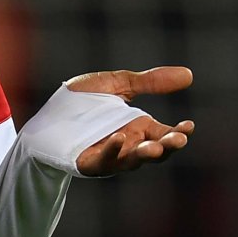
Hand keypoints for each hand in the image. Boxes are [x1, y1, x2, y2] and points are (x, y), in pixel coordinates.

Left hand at [65, 66, 195, 176]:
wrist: (48, 110)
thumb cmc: (83, 100)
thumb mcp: (120, 84)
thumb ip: (151, 82)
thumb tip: (189, 74)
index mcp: (139, 128)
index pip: (166, 135)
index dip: (179, 133)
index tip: (189, 126)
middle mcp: (129, 145)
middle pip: (156, 152)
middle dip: (168, 147)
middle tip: (178, 140)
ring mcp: (110, 156)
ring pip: (133, 161)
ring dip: (146, 155)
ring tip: (155, 147)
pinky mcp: (89, 162)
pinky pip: (104, 161)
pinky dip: (113, 151)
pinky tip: (119, 138)